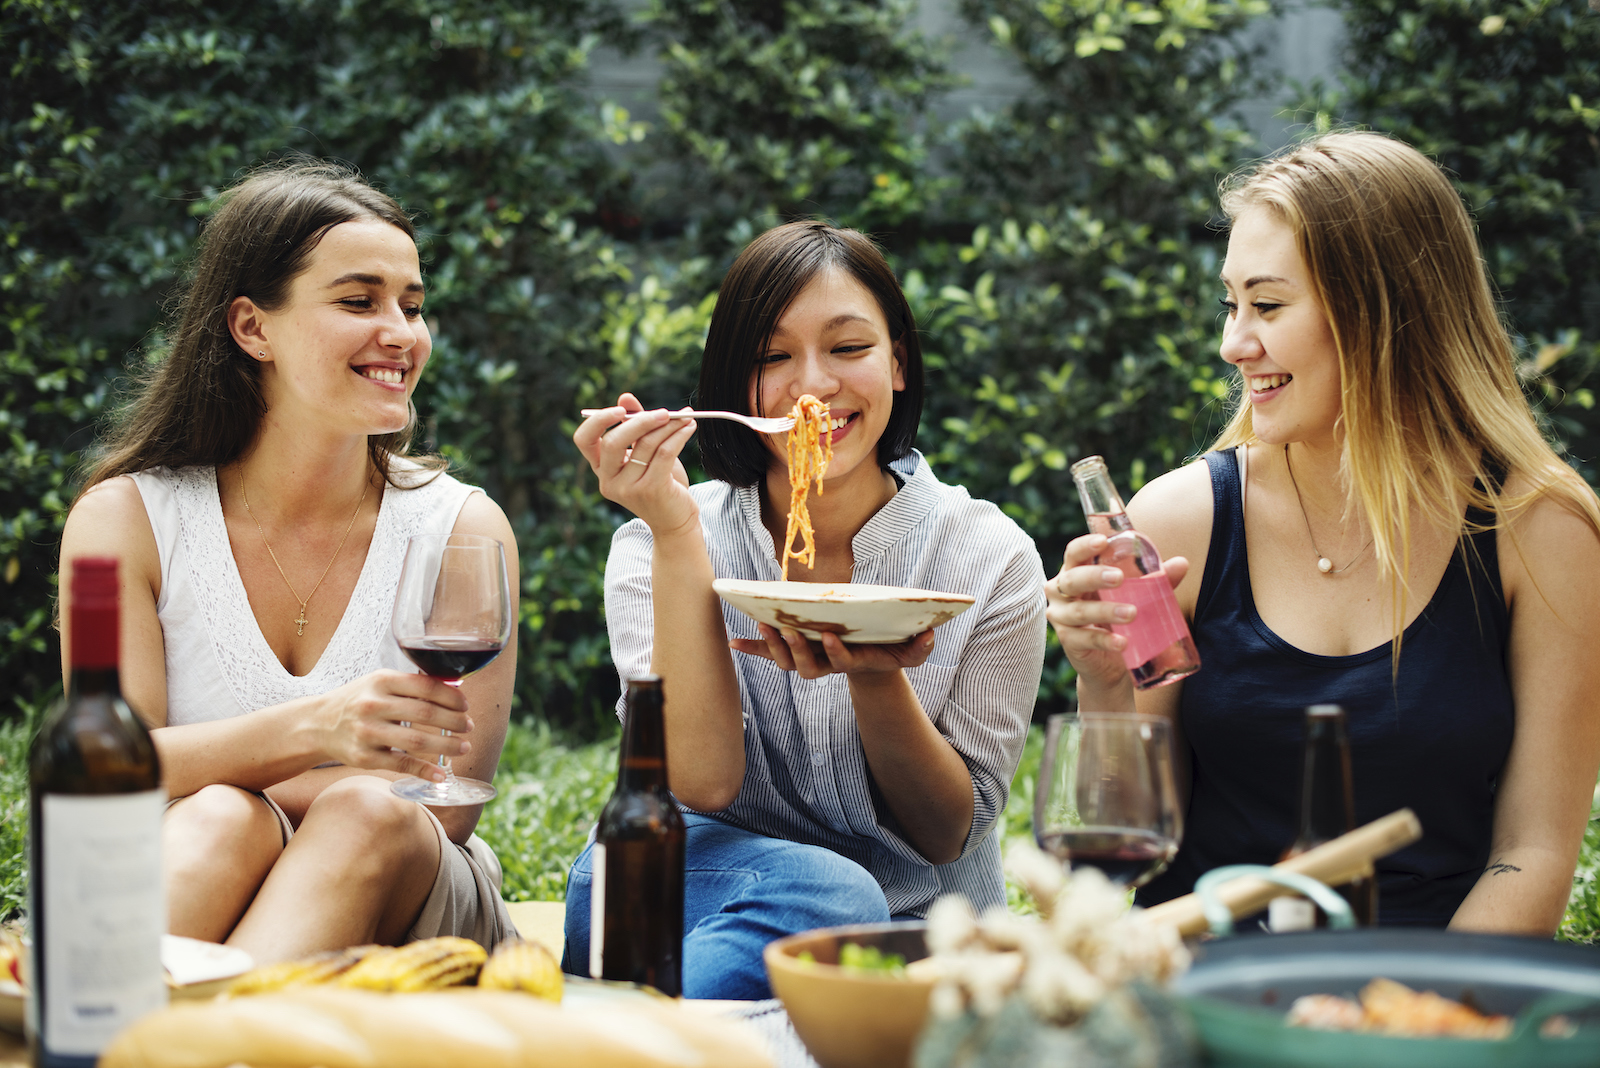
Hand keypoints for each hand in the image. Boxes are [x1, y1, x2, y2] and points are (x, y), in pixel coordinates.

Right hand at [310, 670, 472, 782]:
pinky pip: (400, 764)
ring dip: (446, 746)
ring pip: (416, 740)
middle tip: (469, 726)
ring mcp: (367, 732)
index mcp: (381, 680)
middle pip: (425, 713)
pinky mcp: (363, 757)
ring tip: (464, 747)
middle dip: (454, 722)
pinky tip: (441, 775)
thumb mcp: (380, 682)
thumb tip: (455, 690)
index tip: (465, 705)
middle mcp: (373, 705)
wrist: (318, 724)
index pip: (426, 686)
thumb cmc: (359, 700)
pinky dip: (424, 771)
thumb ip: (411, 685)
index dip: (451, 697)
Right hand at [572, 393, 697, 535]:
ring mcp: (628, 488)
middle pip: (613, 441)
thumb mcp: (645, 454)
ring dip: (668, 426)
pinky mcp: (651, 490)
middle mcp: (609, 481)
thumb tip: (625, 397)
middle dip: (640, 421)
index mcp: (601, 469)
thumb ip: (635, 426)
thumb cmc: (660, 483)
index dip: (597, 421)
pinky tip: (690, 428)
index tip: (620, 410)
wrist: (676, 521)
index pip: (583, 440)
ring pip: (645, 445)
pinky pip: (664, 453)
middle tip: (664, 412)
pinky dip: (679, 436)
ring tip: (685, 417)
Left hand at [731, 623, 935, 679]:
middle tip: (786, 631)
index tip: (830, 637)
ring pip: (787, 661)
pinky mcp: (797, 652)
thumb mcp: (911, 652)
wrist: (871, 661)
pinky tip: (733, 642)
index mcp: (852, 662)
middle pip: (807, 666)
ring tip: (761, 627)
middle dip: (796, 650)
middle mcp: (827, 664)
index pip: (841, 661)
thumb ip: (921, 647)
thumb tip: (929, 635)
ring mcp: (810, 659)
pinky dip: (753, 649)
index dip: (835, 652)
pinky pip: (772, 654)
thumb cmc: (891, 651)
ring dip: (771, 647)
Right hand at [1045, 534, 1187, 691]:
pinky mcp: (1069, 642)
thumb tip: (1181, 563)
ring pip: (1080, 611)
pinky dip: (1105, 640)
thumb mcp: (1136, 596)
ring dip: (1106, 611)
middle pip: (1072, 580)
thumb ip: (1155, 580)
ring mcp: (1062, 618)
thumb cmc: (1118, 617)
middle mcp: (1062, 593)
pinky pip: (1085, 639)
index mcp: (1076, 572)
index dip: (1085, 546)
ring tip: (1132, 613)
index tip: (1103, 542)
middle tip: (1118, 578)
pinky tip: (1122, 642)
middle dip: (1094, 577)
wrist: (1111, 661)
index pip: (1074, 554)